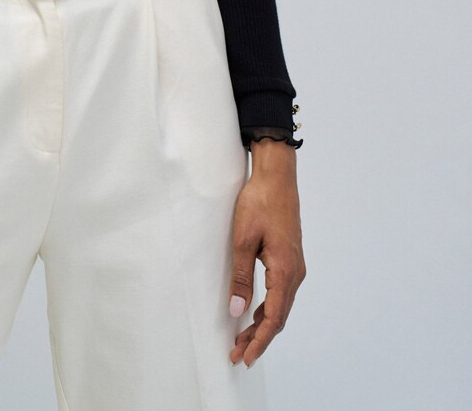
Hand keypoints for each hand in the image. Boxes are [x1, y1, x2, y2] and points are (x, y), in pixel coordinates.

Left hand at [228, 142, 305, 367]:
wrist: (277, 178)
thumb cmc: (259, 203)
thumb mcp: (242, 239)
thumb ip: (241, 276)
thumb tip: (237, 309)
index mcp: (285, 271)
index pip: (273, 318)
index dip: (259, 340)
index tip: (245, 356)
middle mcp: (295, 273)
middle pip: (279, 317)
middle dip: (259, 338)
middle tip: (238, 354)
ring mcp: (295, 267)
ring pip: (281, 306)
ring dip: (263, 324)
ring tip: (242, 338)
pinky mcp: (290, 260)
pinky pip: (281, 293)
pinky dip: (268, 308)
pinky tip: (254, 313)